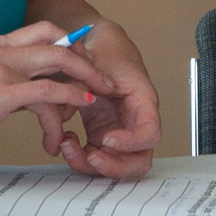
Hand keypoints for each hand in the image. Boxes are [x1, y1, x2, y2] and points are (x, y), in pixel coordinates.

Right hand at [0, 22, 118, 166]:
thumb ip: (5, 82)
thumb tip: (33, 96)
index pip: (42, 30)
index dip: (70, 44)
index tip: (86, 64)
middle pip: (56, 39)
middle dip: (85, 57)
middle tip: (102, 77)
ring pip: (59, 61)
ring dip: (86, 79)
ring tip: (98, 97)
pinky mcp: (0, 94)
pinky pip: (49, 91)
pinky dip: (72, 98)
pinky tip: (81, 108)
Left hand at [55, 21, 159, 179]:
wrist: (100, 48)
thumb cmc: (108, 52)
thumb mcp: (98, 59)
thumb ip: (87, 78)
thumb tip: (77, 97)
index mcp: (143, 102)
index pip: (150, 133)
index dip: (131, 142)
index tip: (107, 139)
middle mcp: (134, 122)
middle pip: (138, 160)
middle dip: (114, 166)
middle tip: (90, 157)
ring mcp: (119, 132)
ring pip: (116, 165)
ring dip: (91, 164)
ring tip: (67, 146)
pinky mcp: (101, 135)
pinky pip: (95, 157)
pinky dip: (79, 157)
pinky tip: (65, 140)